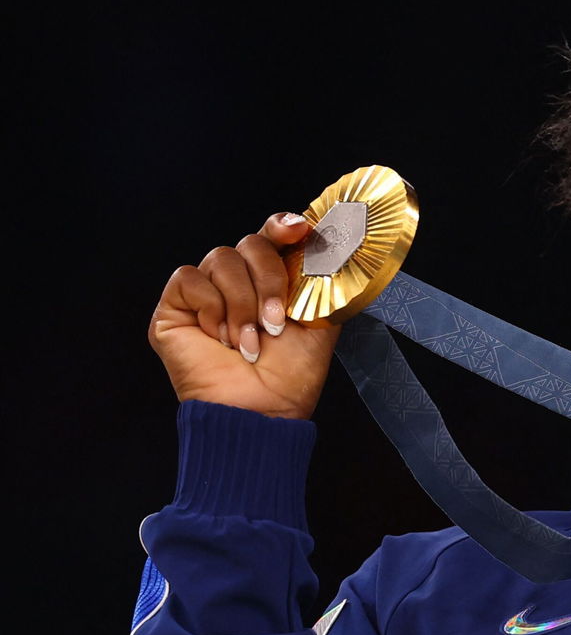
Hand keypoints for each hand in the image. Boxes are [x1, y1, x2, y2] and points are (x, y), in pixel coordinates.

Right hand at [148, 213, 340, 419]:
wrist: (262, 408)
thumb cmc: (291, 375)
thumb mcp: (321, 322)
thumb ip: (322, 283)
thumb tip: (332, 248)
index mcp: (270, 281)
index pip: (272, 235)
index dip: (282, 226)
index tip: (298, 230)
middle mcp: (237, 282)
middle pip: (250, 243)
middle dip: (269, 280)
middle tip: (275, 321)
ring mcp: (205, 293)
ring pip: (221, 259)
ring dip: (242, 303)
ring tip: (249, 340)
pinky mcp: (175, 307)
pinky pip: (189, 278)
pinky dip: (211, 307)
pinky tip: (220, 337)